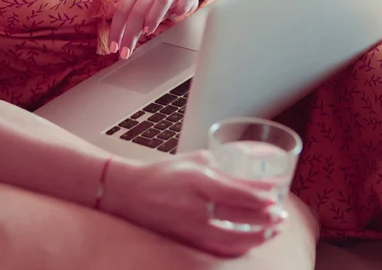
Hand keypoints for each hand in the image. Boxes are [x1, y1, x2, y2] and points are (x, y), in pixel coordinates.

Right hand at [102, 152, 285, 257]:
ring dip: (258, 237)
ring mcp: (190, 229)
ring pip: (234, 240)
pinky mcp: (186, 242)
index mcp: (197, 181)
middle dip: (266, 220)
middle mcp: (195, 207)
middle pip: (240, 219)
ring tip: (272, 231)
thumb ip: (222, 167)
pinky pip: (220, 251)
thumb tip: (252, 177)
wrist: (130, 193)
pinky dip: (239, 248)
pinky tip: (250, 243)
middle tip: (281, 216)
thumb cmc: (163, 172)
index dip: (261, 198)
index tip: (277, 197)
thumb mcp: (194, 161)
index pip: (237, 193)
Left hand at [109, 0, 201, 58]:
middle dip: (130, 34)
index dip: (116, 31)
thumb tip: (119, 44)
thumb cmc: (155, 0)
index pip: (122, 10)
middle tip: (126, 52)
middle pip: (138, 10)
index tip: (114, 48)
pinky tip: (176, 16)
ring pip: (162, 0)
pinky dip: (181, 8)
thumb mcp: (140, 7)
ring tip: (147, 32)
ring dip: (153, 17)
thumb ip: (131, 22)